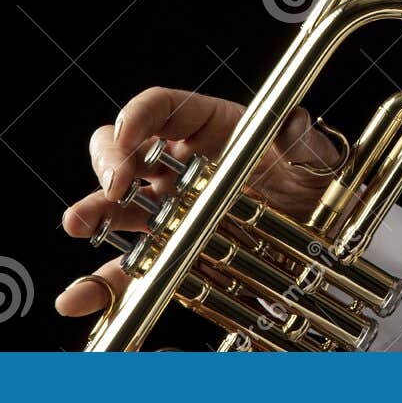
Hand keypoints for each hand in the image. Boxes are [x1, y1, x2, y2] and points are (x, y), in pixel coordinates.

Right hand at [55, 87, 342, 317]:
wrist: (322, 228)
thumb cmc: (312, 177)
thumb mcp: (312, 152)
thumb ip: (300, 138)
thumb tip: (294, 123)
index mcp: (208, 125)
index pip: (160, 106)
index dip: (138, 115)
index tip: (128, 134)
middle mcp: (178, 162)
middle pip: (123, 148)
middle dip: (110, 161)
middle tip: (116, 184)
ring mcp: (168, 206)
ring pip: (115, 204)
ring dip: (91, 213)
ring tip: (79, 224)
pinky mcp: (169, 249)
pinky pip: (128, 265)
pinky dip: (101, 283)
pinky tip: (79, 296)